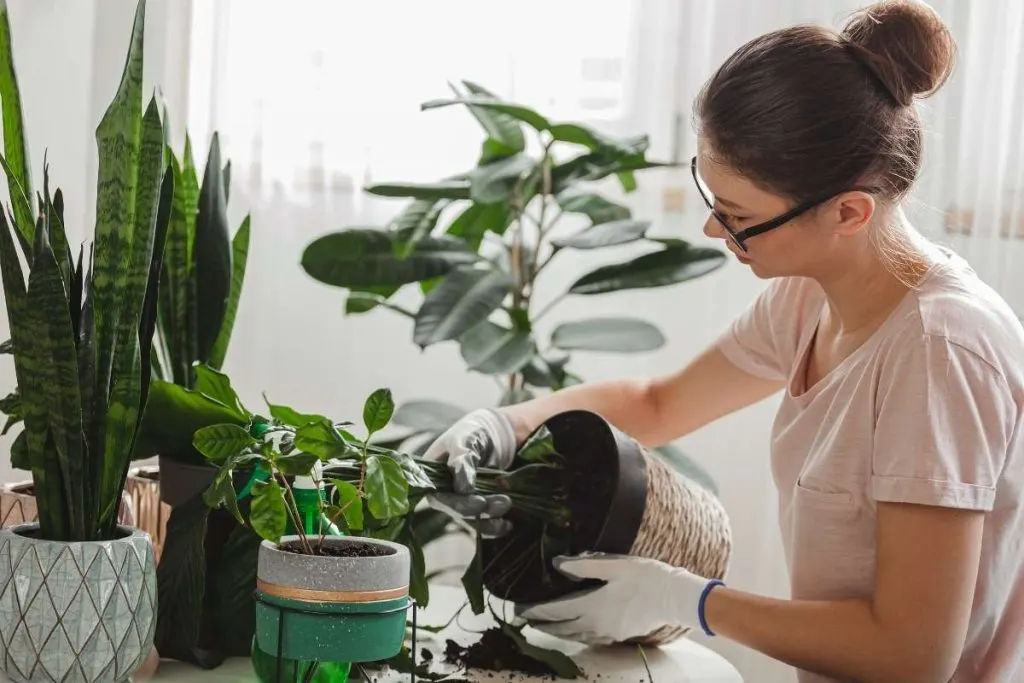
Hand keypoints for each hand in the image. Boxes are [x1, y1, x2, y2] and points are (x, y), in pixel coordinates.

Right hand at [422, 408, 516, 537]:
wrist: (492, 434)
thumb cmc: (472, 432)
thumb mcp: (465, 440)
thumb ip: (462, 460)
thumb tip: (463, 489)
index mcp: (431, 478)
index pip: (440, 498)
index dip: (458, 505)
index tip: (480, 502)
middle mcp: (443, 493)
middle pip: (457, 512)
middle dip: (480, 510)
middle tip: (504, 502)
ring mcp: (460, 502)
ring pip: (472, 519)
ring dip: (490, 518)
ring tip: (508, 504)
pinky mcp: (476, 507)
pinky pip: (483, 523)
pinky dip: (495, 526)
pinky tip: (507, 525)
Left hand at [515, 553, 722, 644]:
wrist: (675, 597)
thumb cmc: (646, 577)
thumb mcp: (614, 564)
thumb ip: (585, 564)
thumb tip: (559, 563)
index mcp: (592, 605)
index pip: (556, 610)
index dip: (536, 610)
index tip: (520, 609)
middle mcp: (596, 623)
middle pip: (562, 628)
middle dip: (543, 624)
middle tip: (525, 620)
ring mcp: (608, 632)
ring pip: (576, 636)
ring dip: (558, 632)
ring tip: (545, 627)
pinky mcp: (620, 635)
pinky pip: (591, 639)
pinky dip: (577, 635)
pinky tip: (577, 632)